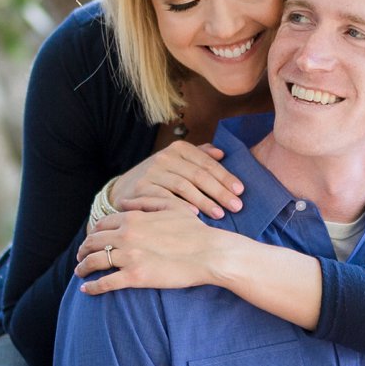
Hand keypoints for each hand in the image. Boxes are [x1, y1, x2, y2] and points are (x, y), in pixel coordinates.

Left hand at [74, 208, 234, 293]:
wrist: (209, 252)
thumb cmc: (194, 230)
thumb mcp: (171, 206)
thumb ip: (145, 201)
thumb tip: (123, 202)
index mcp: (133, 218)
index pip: (101, 224)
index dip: (93, 233)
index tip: (92, 240)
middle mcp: (126, 235)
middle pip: (93, 242)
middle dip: (83, 250)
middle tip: (80, 257)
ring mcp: (129, 256)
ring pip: (93, 262)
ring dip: (82, 268)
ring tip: (80, 273)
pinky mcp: (135, 277)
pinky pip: (105, 283)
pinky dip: (92, 287)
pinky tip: (86, 290)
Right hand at [109, 142, 242, 219]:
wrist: (123, 189)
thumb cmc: (159, 177)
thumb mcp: (177, 162)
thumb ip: (199, 155)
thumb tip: (222, 153)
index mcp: (178, 149)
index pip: (207, 163)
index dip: (225, 177)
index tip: (240, 191)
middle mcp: (165, 157)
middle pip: (198, 175)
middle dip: (220, 192)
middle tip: (236, 206)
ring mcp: (152, 172)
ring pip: (184, 186)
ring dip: (204, 201)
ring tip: (220, 214)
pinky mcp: (141, 189)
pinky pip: (165, 198)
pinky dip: (180, 206)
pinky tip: (195, 215)